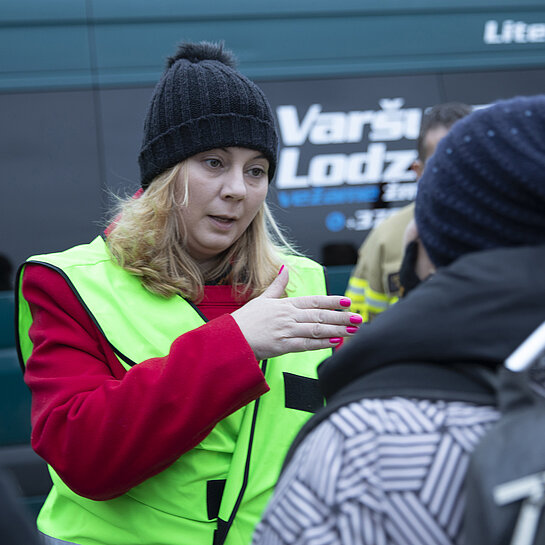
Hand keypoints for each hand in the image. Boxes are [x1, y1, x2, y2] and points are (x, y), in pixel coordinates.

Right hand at [231, 266, 361, 359]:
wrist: (231, 338)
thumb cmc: (246, 319)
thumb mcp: (262, 298)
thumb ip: (278, 285)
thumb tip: (285, 268)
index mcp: (285, 304)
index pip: (313, 300)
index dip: (331, 300)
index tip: (346, 301)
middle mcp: (288, 316)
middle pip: (319, 314)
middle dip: (341, 316)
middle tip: (358, 317)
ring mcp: (286, 330)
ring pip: (316, 329)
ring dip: (336, 329)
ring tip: (352, 330)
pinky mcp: (282, 346)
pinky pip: (306, 344)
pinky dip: (321, 343)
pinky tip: (335, 342)